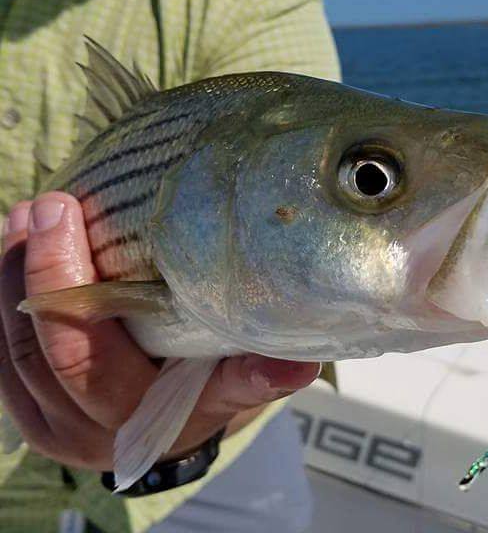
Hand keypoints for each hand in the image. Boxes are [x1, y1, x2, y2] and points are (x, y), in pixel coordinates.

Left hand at [0, 192, 319, 470]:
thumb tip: (303, 361)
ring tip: (26, 215)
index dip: (127, 328)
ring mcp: (47, 423)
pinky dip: (1, 296)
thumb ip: (254, 372)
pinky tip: (12, 250)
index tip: (147, 278)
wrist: (155, 428)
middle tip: (54, 208)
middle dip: (49, 274)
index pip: (131, 381)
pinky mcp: (21, 408)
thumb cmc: (197, 390)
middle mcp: (90, 432)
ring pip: (13, 351)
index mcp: (151, 423)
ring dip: (12, 276)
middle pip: (56, 355)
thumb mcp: (227, 383)